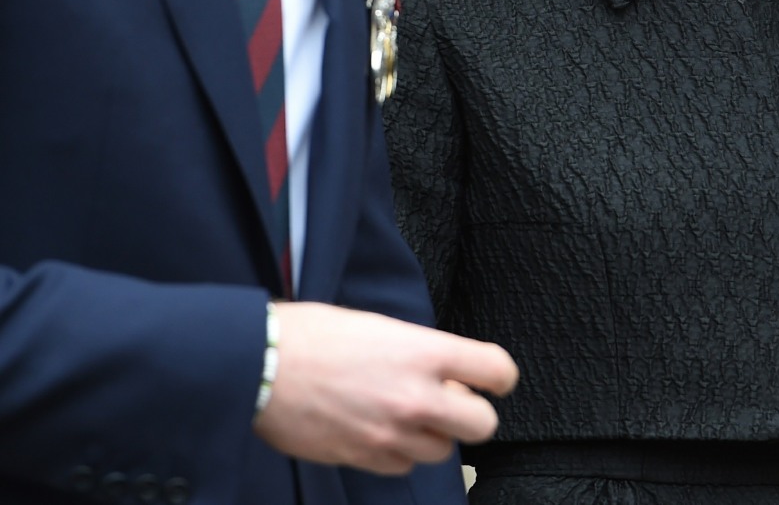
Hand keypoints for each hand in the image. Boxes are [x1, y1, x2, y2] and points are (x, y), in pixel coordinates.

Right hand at [253, 303, 517, 474]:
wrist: (262, 365)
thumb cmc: (314, 334)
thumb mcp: (380, 327)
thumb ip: (419, 352)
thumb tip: (443, 371)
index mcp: (424, 353)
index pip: (497, 371)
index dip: (500, 376)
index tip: (492, 377)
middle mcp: (416, 398)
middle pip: (483, 424)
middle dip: (472, 412)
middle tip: (452, 398)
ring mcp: (392, 434)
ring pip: (442, 450)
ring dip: (432, 434)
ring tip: (405, 411)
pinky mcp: (365, 459)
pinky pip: (403, 466)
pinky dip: (399, 452)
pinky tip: (379, 428)